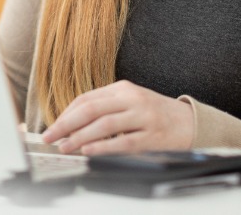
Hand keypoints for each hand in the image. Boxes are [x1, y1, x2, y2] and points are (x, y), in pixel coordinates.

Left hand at [40, 80, 193, 154]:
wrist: (191, 122)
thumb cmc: (155, 114)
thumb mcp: (130, 102)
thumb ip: (105, 108)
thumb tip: (72, 124)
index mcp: (123, 88)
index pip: (87, 99)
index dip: (66, 114)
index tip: (53, 127)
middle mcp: (132, 99)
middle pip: (91, 109)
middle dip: (66, 124)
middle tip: (50, 136)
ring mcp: (143, 116)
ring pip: (104, 125)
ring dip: (80, 137)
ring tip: (65, 147)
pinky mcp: (152, 136)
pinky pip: (123, 142)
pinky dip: (104, 146)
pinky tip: (89, 151)